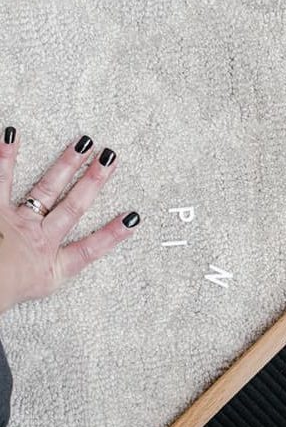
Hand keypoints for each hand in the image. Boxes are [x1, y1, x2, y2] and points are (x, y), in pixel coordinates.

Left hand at [0, 128, 139, 312]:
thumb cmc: (2, 291)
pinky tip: (12, 136)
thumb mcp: (32, 291)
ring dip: (67, 165)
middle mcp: (39, 239)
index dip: (113, 234)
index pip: (90, 249)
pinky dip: (7, 157)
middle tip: (110, 160)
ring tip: (83, 144)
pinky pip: (1, 180)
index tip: (132, 219)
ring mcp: (17, 222)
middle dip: (94, 182)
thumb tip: (74, 258)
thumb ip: (50, 273)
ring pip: (47, 189)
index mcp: (51, 265)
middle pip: (74, 207)